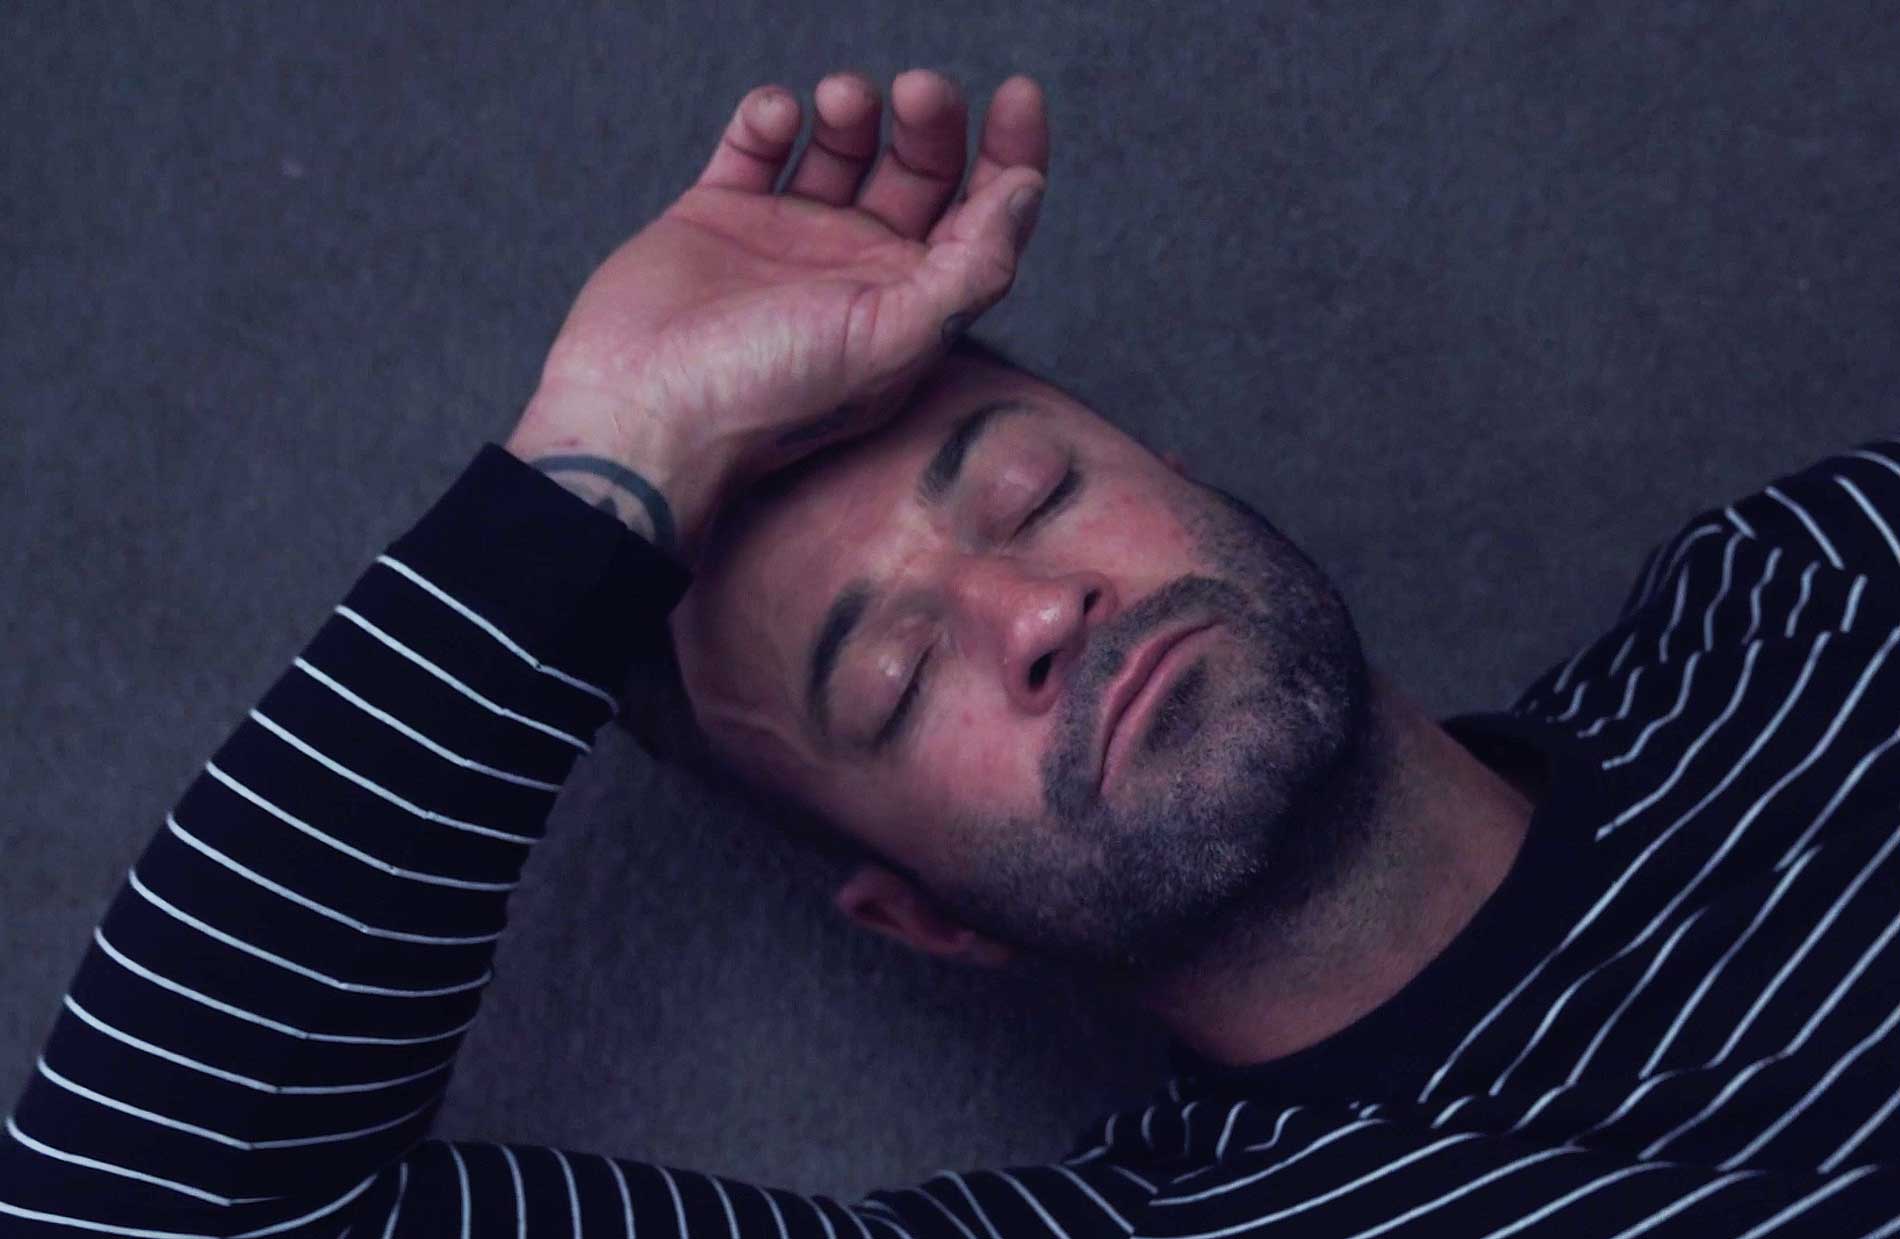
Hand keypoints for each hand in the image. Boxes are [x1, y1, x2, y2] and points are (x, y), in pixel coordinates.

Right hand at [505, 68, 1050, 565]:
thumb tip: (1026, 191)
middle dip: (931, 120)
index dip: (1011, 154)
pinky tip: (776, 118)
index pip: (983, 216)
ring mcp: (786, 239)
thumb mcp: (894, 341)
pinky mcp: (716, 217)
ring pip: (841, 146)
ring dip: (854, 108)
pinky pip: (755, 145)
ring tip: (842, 99)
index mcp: (910, 301)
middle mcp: (856, 267)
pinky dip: (769, 116)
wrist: (646, 414)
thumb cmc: (770, 399)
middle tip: (919, 90)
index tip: (1015, 94)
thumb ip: (973, 268)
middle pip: (919, 168)